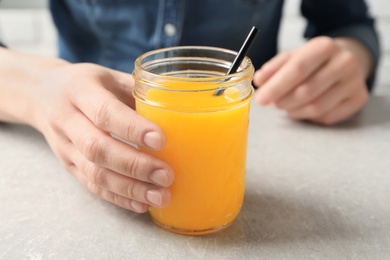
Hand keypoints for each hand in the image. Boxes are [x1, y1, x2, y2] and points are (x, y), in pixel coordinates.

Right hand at [35, 63, 173, 212]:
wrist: (42, 95)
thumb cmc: (87, 84)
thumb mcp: (109, 76)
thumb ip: (138, 91)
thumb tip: (179, 109)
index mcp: (80, 91)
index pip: (105, 113)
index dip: (132, 129)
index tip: (161, 141)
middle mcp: (67, 120)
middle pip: (98, 149)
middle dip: (135, 165)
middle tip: (166, 175)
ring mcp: (65, 147)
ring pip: (95, 173)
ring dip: (130, 188)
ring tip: (160, 196)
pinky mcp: (68, 166)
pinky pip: (92, 186)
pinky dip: (118, 198)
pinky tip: (142, 204)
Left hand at [253, 36, 369, 124]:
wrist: (345, 61)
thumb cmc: (312, 61)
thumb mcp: (292, 57)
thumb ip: (273, 68)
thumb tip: (258, 81)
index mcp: (325, 46)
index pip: (297, 69)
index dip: (276, 86)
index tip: (260, 99)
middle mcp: (344, 62)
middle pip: (306, 91)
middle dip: (283, 101)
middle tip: (273, 103)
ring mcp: (354, 82)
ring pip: (315, 108)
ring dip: (294, 110)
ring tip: (286, 104)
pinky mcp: (358, 99)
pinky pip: (326, 117)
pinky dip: (308, 116)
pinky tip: (303, 108)